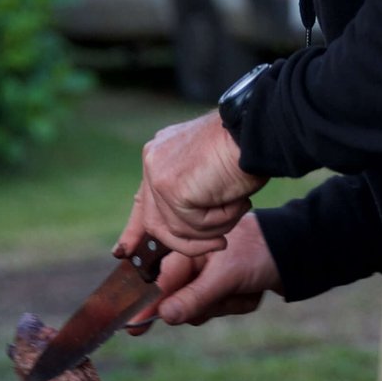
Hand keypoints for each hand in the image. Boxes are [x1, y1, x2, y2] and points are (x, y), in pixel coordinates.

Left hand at [118, 110, 264, 255]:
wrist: (257, 131)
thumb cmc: (245, 150)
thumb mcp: (211, 174)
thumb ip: (191, 197)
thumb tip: (183, 229)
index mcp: (161, 153)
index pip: (142, 199)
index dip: (135, 228)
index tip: (124, 249)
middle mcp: (153, 160)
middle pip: (155, 221)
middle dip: (184, 244)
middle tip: (220, 245)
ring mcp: (158, 174)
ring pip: (178, 228)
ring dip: (215, 226)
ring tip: (238, 205)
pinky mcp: (171, 187)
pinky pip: (194, 225)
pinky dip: (221, 219)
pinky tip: (236, 199)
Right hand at [132, 213, 280, 328]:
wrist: (296, 250)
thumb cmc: (258, 253)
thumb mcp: (226, 276)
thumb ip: (195, 297)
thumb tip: (165, 316)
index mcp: (185, 250)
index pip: (156, 284)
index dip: (145, 306)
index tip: (131, 328)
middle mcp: (192, 265)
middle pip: (178, 304)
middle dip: (205, 305)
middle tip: (227, 292)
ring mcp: (208, 280)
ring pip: (201, 311)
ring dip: (226, 304)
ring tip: (244, 286)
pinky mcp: (224, 291)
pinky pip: (221, 310)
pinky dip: (239, 304)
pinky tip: (252, 289)